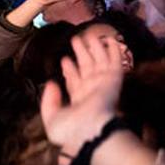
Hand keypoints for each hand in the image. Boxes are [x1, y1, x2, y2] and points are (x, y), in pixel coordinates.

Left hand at [39, 31, 123, 156]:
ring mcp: (103, 83)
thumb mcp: (51, 117)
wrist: (90, 130)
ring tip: (89, 34)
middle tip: (76, 40)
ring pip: (99, 61)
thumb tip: (51, 83)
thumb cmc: (71, 128)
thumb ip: (49, 101)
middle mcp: (91, 89)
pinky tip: (111, 40)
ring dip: (95, 48)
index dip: (70, 70)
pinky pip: (115, 61)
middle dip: (81, 54)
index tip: (64, 60)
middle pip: (86, 67)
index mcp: (78, 100)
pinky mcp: (114, 78)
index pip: (74, 81)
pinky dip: (114, 50)